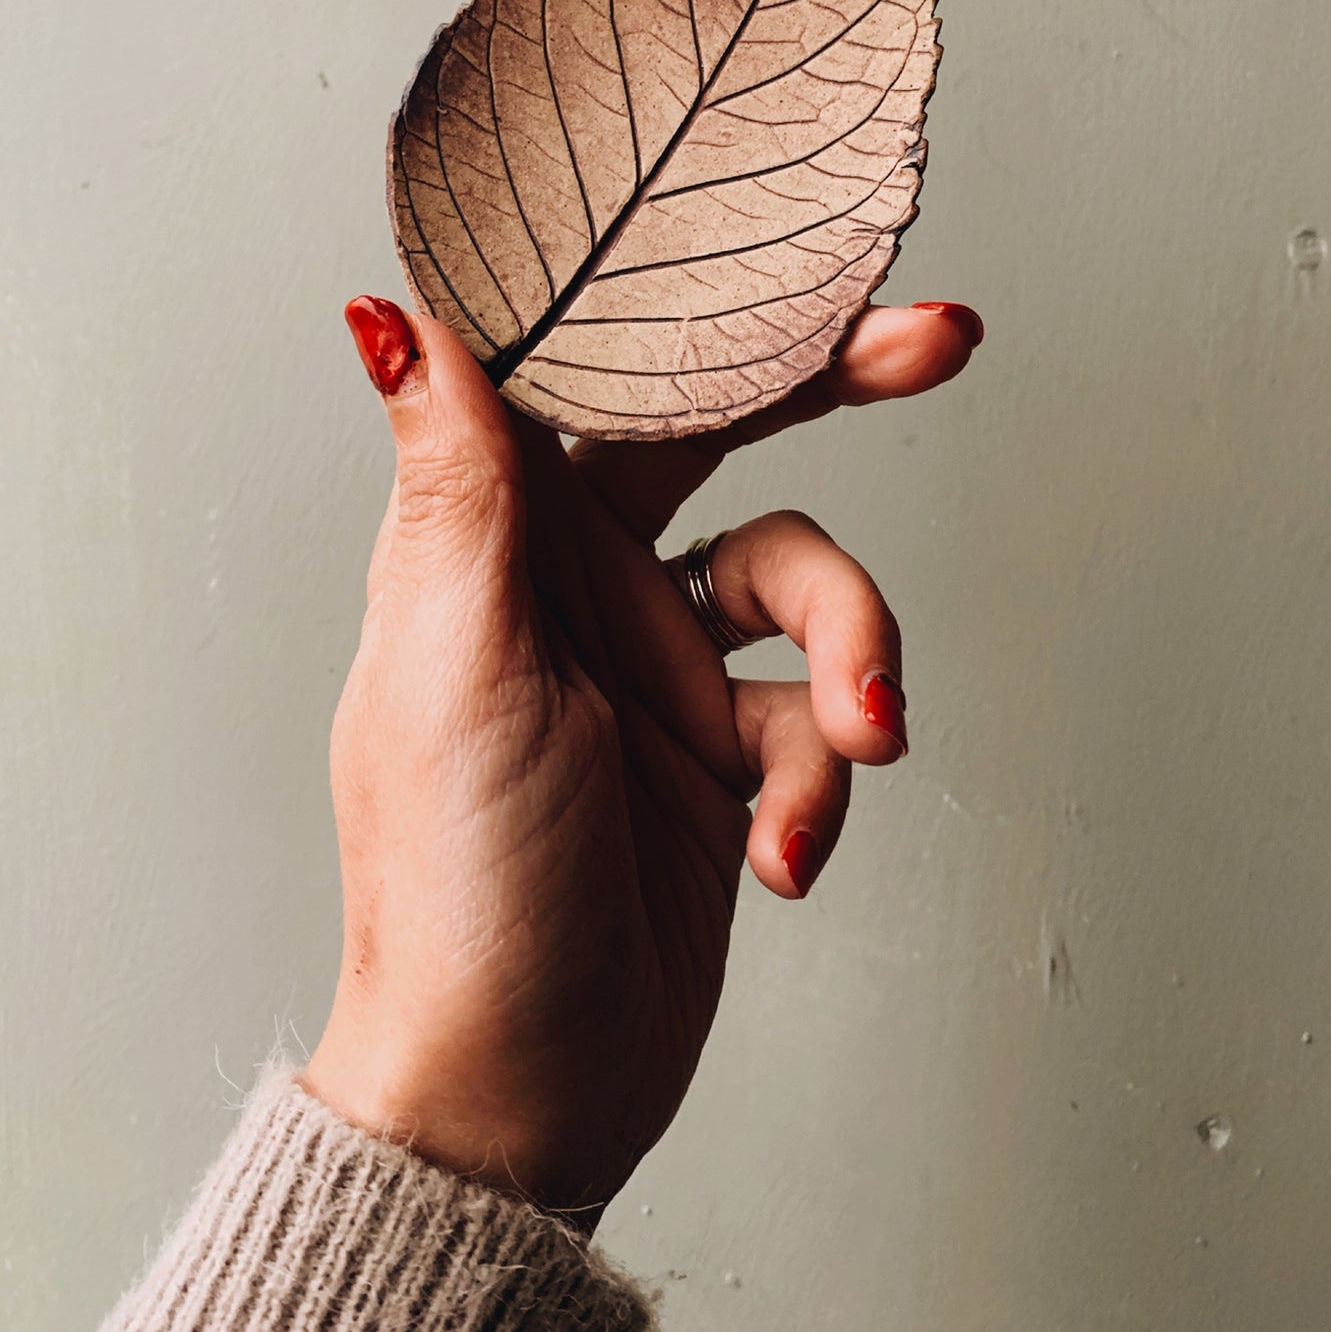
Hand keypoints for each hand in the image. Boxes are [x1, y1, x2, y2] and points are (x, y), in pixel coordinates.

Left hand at [303, 295, 981, 1221]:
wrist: (520, 1090)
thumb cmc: (454, 882)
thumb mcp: (455, 666)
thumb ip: (459, 488)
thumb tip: (391, 313)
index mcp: (496, 537)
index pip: (596, 372)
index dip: (684, 300)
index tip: (777, 241)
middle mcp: (583, 583)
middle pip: (724, 434)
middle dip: (834, 387)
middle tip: (939, 341)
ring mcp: (662, 669)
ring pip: (807, 586)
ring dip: (855, 653)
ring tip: (856, 742)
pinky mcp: (728, 756)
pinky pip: (818, 719)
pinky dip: (822, 782)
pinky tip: (785, 855)